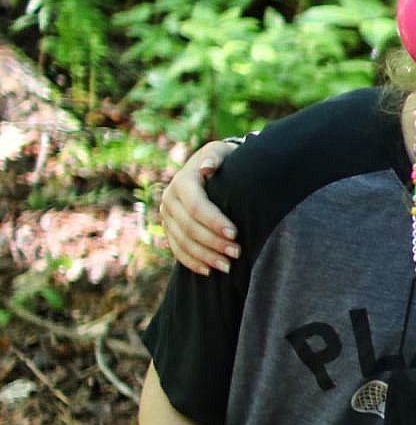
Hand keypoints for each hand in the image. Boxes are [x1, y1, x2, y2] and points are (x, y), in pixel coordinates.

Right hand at [157, 140, 240, 274]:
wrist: (209, 168)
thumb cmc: (223, 160)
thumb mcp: (221, 153)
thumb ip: (216, 157)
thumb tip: (207, 167)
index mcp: (183, 181)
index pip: (197, 206)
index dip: (214, 222)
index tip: (235, 233)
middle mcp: (170, 199)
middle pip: (189, 227)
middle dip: (213, 243)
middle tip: (237, 253)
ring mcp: (167, 216)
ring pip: (182, 242)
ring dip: (205, 256)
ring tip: (228, 267)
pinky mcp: (169, 229)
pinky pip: (177, 250)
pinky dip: (193, 262)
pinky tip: (209, 271)